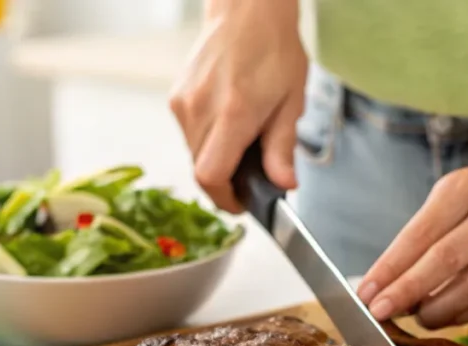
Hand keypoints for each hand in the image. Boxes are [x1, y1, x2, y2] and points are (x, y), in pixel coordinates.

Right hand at [169, 0, 306, 212]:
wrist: (247, 11)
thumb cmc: (274, 51)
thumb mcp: (291, 102)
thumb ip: (282, 147)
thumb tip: (284, 184)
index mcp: (233, 112)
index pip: (211, 175)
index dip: (225, 198)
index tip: (242, 203)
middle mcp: (201, 109)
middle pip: (201, 171)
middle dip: (225, 182)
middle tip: (250, 176)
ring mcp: (183, 103)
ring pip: (193, 155)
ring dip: (215, 160)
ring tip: (242, 142)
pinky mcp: (176, 98)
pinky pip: (188, 136)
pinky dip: (207, 141)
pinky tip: (228, 125)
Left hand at [358, 168, 467, 328]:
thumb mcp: (444, 207)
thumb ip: (415, 244)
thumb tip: (381, 291)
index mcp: (466, 187)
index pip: (420, 233)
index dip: (390, 267)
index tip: (366, 294)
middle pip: (447, 260)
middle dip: (407, 291)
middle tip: (381, 313)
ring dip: (436, 310)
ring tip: (416, 317)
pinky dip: (461, 316)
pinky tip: (443, 317)